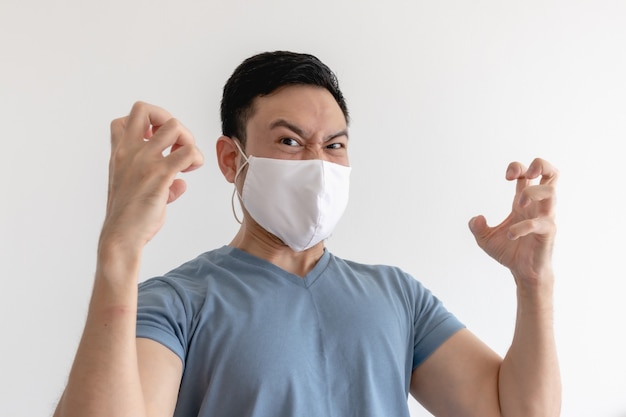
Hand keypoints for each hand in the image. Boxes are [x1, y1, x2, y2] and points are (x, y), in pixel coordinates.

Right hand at [100, 102, 203, 250]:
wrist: (121, 237)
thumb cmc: (128, 218)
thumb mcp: (133, 191)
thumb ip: (156, 180)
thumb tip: (179, 184)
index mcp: (119, 154)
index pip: (123, 119)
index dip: (145, 125)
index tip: (156, 144)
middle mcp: (130, 152)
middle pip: (145, 109)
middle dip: (167, 119)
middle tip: (175, 143)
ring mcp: (145, 161)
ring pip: (174, 126)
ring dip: (187, 139)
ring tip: (187, 160)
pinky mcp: (160, 175)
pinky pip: (188, 152)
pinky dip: (197, 158)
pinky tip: (191, 171)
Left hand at [468, 158, 557, 285]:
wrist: (523, 273)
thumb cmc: (510, 252)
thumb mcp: (485, 239)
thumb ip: (477, 228)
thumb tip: (476, 218)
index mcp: (524, 202)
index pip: (529, 173)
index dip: (518, 167)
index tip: (506, 177)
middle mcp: (537, 206)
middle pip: (552, 174)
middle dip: (540, 165)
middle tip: (524, 175)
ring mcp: (544, 218)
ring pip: (551, 192)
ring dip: (532, 192)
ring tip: (517, 204)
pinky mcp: (547, 233)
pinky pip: (541, 223)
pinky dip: (523, 226)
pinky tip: (510, 235)